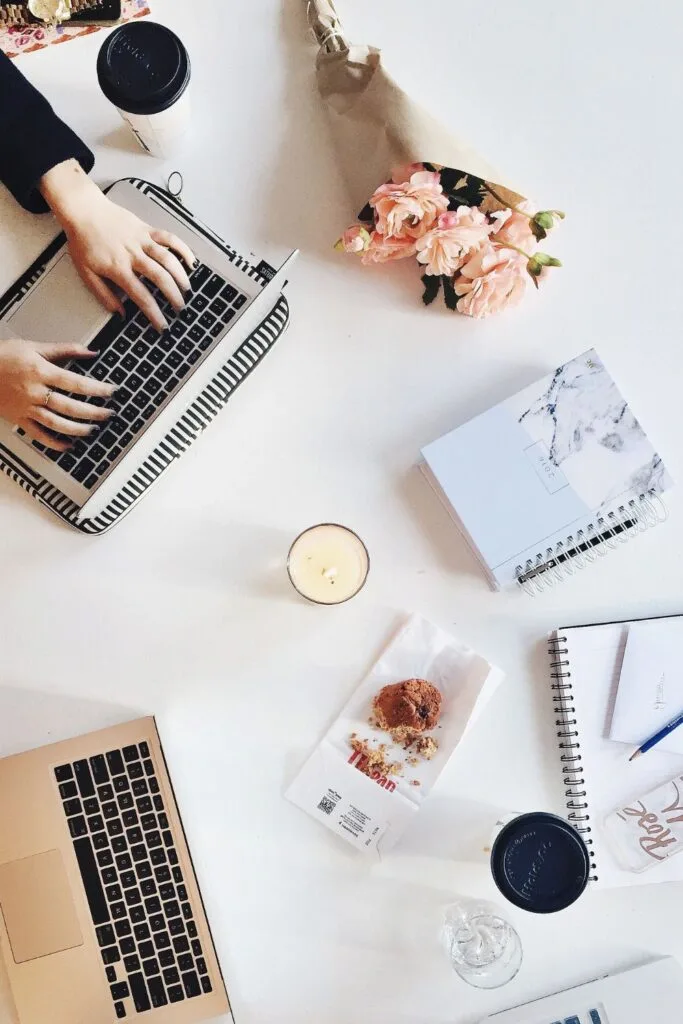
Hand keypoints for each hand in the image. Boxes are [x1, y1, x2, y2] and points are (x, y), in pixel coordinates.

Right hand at [0, 338, 115, 450]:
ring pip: (56, 423)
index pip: (75, 382)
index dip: (97, 388)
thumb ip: (64, 349)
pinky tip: (68, 446)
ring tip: (93, 430)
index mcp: (40, 372)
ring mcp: (26, 408)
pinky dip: (54, 443)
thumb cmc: (3, 357)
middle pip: (69, 406)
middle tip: (109, 414)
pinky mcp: (18, 419)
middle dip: (93, 412)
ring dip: (77, 429)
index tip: (112, 391)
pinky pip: (38, 435)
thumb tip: (91, 351)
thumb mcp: (33, 347)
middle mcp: (35, 392)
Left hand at [39, 160, 195, 330]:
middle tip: (179, 308)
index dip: (154, 313)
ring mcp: (141, 240)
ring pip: (168, 258)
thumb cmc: (83, 240)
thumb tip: (119, 313)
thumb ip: (104, 295)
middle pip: (160, 277)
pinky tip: (190, 261)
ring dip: (181, 276)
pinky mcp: (146, 229)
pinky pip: (169, 238)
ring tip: (187, 289)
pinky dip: (182, 249)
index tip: (162, 325)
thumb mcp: (86, 273)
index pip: (141, 296)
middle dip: (174, 296)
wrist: (83, 210)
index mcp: (118, 268)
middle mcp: (132, 254)